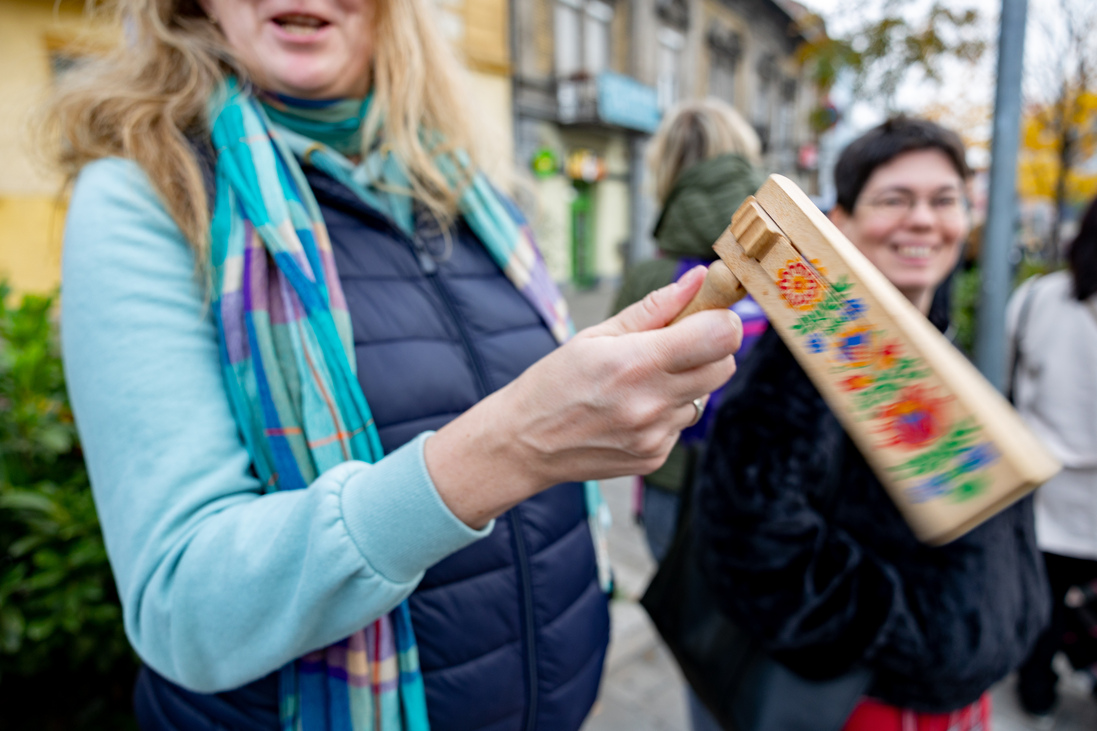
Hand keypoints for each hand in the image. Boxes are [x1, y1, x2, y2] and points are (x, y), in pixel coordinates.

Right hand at [427, 266, 742, 526]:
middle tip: (677, 345)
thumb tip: (695, 279)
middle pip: (724, 367)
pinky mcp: (654, 457)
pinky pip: (681, 425)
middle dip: (710, 349)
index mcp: (635, 362)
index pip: (719, 336)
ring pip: (703, 398)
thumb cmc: (556, 381)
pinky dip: (666, 413)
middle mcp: (650, 403)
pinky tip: (631, 411)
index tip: (708, 314)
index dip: (721, 320)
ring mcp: (655, 436)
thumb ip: (653, 308)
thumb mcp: (596, 335)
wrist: (525, 442)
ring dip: (685, 385)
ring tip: (640, 384)